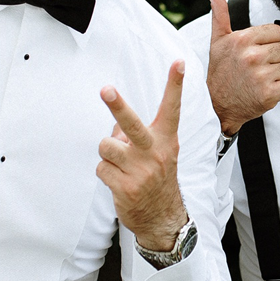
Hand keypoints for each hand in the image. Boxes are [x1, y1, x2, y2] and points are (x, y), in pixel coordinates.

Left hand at [97, 60, 187, 250]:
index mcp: (166, 139)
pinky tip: (118, 181)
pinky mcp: (126, 187)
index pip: (172, 107)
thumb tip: (115, 128)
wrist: (163, 217)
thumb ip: (138, 135)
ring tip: (120, 164)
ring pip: (106, 146)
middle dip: (117, 105)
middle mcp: (155, 152)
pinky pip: (101, 168)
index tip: (178, 62)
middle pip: (132, 124)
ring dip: (107, 154)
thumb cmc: (156, 177)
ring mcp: (141, 171)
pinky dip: (105, 173)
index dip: (175, 84)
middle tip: (105, 89)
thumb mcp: (158, 152)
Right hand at [205, 0, 279, 134]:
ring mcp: (261, 76)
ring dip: (277, 75)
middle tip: (256, 67)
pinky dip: (279, 89)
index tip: (256, 51)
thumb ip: (219, 14)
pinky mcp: (269, 94)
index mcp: (242, 40)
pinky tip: (263, 90)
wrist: (216, 106)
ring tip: (258, 79)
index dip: (269, 42)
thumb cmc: (220, 72)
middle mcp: (252, 56)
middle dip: (274, 58)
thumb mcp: (218, 41)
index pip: (277, 32)